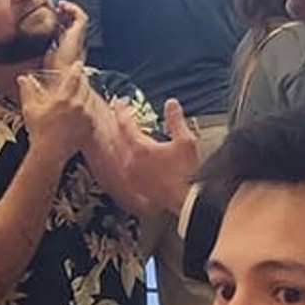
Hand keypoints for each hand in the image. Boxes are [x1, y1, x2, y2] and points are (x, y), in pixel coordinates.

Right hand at [19, 58, 98, 165]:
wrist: (49, 153)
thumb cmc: (39, 132)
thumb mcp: (30, 109)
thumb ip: (27, 90)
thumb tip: (23, 79)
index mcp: (64, 98)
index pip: (74, 76)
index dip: (76, 68)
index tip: (78, 64)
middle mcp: (78, 106)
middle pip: (85, 85)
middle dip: (81, 80)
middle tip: (77, 79)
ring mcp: (86, 116)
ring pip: (90, 98)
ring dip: (85, 93)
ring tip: (78, 95)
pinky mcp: (90, 126)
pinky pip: (92, 111)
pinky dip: (89, 108)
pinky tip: (82, 109)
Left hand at [91, 100, 202, 216]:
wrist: (186, 203)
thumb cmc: (187, 174)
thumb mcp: (185, 142)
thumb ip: (176, 120)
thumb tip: (171, 104)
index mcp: (141, 148)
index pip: (125, 124)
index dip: (121, 111)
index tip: (118, 102)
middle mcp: (131, 162)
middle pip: (117, 139)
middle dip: (117, 125)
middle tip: (117, 116)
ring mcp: (131, 176)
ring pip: (118, 154)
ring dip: (117, 141)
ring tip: (119, 134)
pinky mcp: (134, 186)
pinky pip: (122, 167)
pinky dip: (122, 157)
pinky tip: (127, 157)